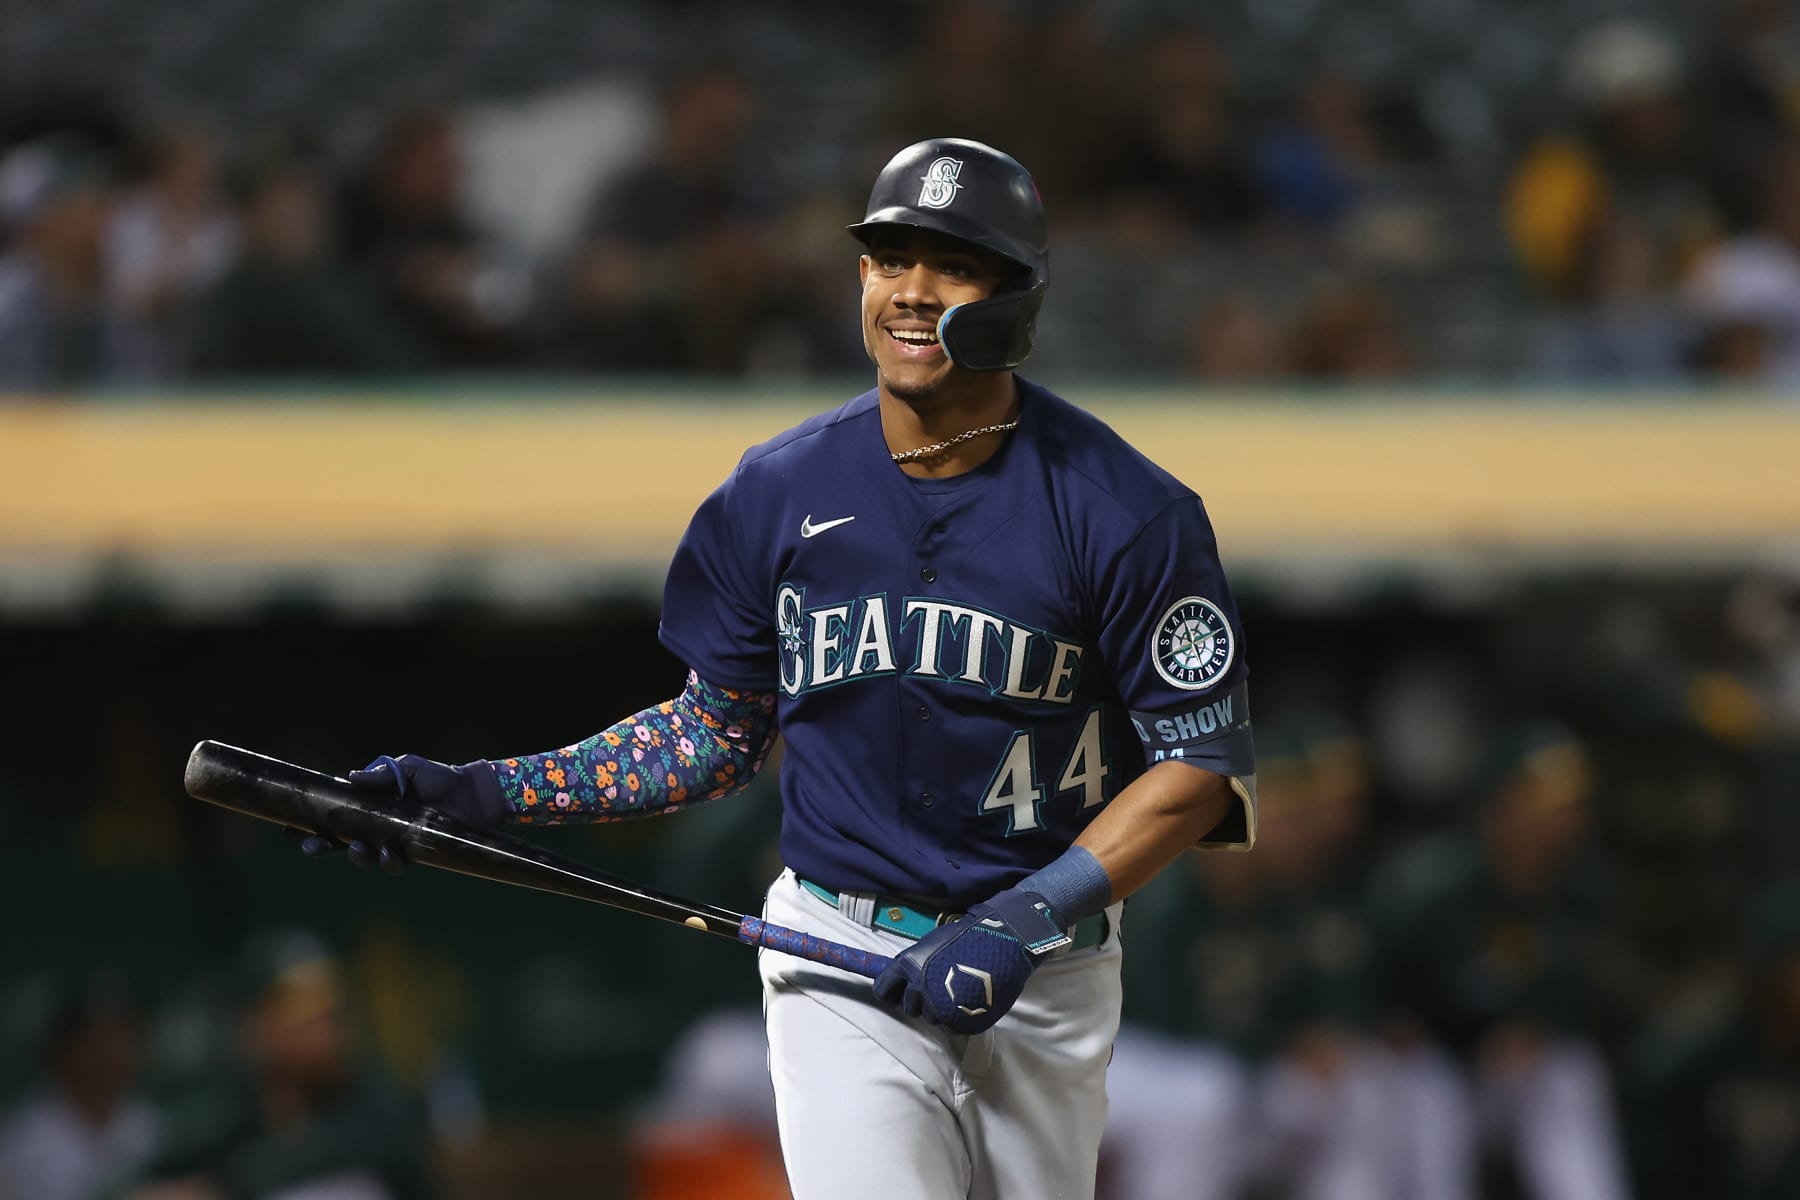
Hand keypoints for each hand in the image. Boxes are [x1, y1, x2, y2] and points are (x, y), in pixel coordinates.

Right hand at [295, 754, 506, 871]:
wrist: (471, 793)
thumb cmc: (436, 777)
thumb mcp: (406, 767)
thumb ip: (380, 775)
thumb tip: (351, 777)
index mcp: (365, 806)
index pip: (331, 816)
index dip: (309, 825)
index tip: (289, 829)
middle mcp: (373, 827)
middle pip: (338, 842)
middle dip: (322, 847)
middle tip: (312, 846)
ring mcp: (391, 842)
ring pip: (364, 857)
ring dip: (357, 856)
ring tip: (358, 849)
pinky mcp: (412, 853)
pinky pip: (395, 864)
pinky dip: (390, 861)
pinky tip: (391, 855)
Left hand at [871, 887, 1069, 1033]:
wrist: (1004, 944)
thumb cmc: (967, 938)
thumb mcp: (932, 944)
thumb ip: (914, 964)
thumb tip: (902, 979)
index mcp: (908, 966)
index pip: (883, 990)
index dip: (891, 991)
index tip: (898, 992)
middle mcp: (919, 989)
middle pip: (908, 1007)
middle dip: (918, 1000)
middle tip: (935, 988)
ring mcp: (939, 1008)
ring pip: (929, 1018)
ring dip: (937, 1009)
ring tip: (955, 992)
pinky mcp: (958, 1021)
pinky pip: (949, 1026)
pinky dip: (954, 1018)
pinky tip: (965, 1002)